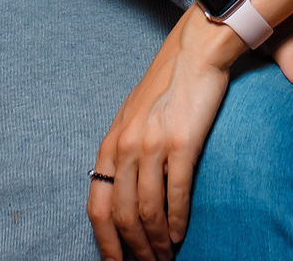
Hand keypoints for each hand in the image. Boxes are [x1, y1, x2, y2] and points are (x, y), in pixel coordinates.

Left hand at [88, 9, 239, 260]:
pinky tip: (180, 234)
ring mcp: (152, 145)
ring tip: (166, 256)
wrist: (195, 53)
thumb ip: (124, 151)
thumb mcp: (132, 118)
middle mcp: (126, 147)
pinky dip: (177, 220)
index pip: (97, 207)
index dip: (106, 242)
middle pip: (121, 215)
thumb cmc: (166, 85)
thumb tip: (120, 188)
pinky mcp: (182, 143)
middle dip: (134, 249)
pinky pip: (176, 193)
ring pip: (147, 210)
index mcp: (110, 144)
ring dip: (156, 241)